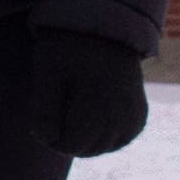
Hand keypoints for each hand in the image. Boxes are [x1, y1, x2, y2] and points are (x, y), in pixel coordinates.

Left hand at [24, 27, 148, 158]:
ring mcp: (134, 115)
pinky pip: (119, 140)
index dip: (50, 138)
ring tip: (70, 114)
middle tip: (53, 115)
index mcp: (99, 102)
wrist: (103, 31)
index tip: (40, 121)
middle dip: (66, 139)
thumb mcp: (47, 73)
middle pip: (86, 149)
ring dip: (84, 140)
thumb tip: (48, 140)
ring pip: (102, 147)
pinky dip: (104, 137)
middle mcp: (122, 113)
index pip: (70, 144)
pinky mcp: (139, 115)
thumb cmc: (68, 50)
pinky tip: (91, 121)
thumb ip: (44, 110)